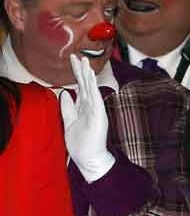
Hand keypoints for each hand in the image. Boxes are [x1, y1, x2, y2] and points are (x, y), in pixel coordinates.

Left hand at [58, 55, 114, 181]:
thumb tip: (64, 94)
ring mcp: (95, 110)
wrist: (90, 159)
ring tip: (84, 61)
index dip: (76, 75)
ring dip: (87, 74)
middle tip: (75, 56)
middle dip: (80, 70)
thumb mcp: (69, 123)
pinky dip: (93, 86)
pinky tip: (90, 76)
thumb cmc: (81, 144)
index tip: (72, 62)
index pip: (80, 87)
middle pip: (85, 85)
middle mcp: (91, 106)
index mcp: (84, 108)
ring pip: (91, 88)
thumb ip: (68, 109)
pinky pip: (95, 97)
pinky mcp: (98, 114)